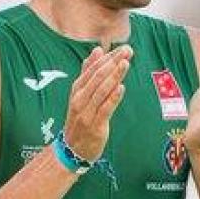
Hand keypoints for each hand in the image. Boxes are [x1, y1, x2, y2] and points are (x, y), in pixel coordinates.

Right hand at [62, 45, 131, 161]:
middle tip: (128, 51)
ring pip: (101, 91)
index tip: (122, 49)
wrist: (72, 149)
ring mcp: (86, 113)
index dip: (108, 58)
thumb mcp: (81, 94)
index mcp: (77, 90)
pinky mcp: (95, 126)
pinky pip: (104, 109)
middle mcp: (80, 99)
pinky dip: (113, 98)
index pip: (93, 69)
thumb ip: (88, 73)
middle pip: (97, 77)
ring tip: (125, 64)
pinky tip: (121, 88)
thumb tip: (97, 50)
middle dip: (113, 63)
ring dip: (114, 76)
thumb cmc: (80, 119)